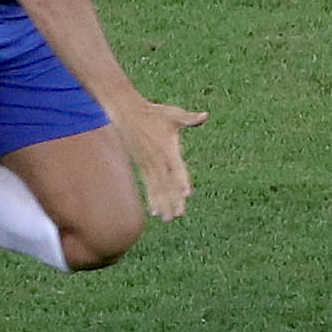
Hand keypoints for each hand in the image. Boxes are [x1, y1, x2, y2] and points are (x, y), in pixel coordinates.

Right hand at [130, 104, 203, 219]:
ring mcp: (148, 165)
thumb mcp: (173, 114)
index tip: (186, 194)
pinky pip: (148, 185)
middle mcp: (157, 160)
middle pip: (166, 183)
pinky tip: (155, 211)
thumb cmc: (153, 113)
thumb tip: (205, 115)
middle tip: (179, 214)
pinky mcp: (141, 166)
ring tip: (168, 219)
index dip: (181, 180)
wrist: (126, 113)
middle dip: (173, 200)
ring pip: (157, 188)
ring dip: (162, 204)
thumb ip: (190, 119)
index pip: (176, 168)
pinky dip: (152, 199)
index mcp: (167, 149)